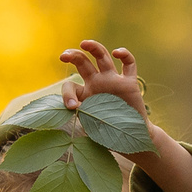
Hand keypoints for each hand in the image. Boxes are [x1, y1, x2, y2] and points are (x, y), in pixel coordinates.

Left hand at [55, 38, 191, 191]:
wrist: (132, 141)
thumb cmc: (108, 138)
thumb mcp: (89, 135)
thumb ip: (78, 132)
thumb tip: (59, 147)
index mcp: (84, 96)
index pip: (69, 87)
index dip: (67, 95)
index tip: (73, 108)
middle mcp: (96, 85)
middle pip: (82, 64)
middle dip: (73, 57)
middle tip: (65, 56)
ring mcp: (112, 82)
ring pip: (101, 57)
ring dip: (93, 48)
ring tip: (84, 44)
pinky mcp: (129, 83)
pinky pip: (128, 64)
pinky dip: (124, 55)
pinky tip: (117, 53)